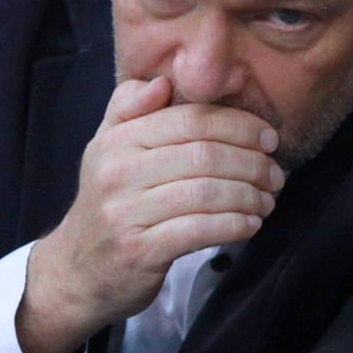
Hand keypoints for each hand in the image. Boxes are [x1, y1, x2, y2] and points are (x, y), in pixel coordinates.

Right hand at [18, 77, 282, 352]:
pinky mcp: (139, 251)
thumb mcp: (107, 148)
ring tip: (267, 200)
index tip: (269, 138)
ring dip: (249, 196)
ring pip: (207, 193)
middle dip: (252, 162)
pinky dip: (234, 225)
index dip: (239, 125)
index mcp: (118, 139)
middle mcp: (118, 172)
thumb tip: (163, 81)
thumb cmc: (107, 203)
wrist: (76, 271)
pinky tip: (250, 224)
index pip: (191, 119)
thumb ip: (131, 108)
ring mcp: (126, 213)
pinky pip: (199, 230)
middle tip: (275, 173)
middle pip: (204, 155)